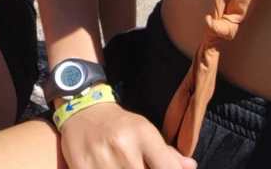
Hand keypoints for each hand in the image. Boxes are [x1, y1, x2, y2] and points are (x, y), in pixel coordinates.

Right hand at [60, 103, 196, 168]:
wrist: (81, 109)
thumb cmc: (119, 125)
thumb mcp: (145, 131)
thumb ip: (167, 154)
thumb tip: (189, 167)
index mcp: (142, 134)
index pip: (168, 168)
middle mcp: (123, 145)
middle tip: (139, 165)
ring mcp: (100, 157)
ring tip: (123, 166)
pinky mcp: (81, 165)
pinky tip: (108, 168)